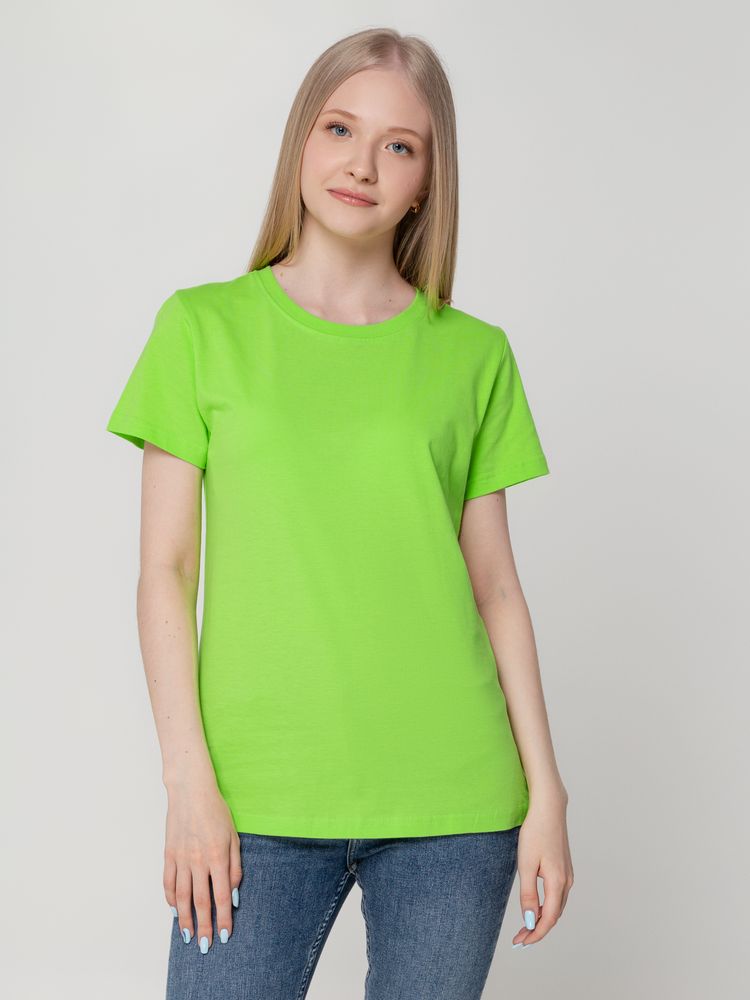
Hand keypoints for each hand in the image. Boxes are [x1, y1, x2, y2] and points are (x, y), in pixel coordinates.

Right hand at [163, 780, 242, 951]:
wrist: (191, 791)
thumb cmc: (216, 811)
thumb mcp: (234, 837)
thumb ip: (235, 867)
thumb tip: (234, 895)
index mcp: (217, 856)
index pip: (222, 896)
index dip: (224, 918)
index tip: (224, 936)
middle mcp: (198, 861)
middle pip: (200, 902)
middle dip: (204, 926)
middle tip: (205, 946)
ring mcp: (181, 858)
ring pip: (181, 897)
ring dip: (184, 919)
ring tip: (188, 936)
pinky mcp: (168, 854)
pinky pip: (168, 882)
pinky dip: (170, 899)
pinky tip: (174, 911)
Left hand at [511, 787, 573, 947]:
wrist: (549, 808)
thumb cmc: (535, 833)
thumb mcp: (526, 864)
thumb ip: (528, 895)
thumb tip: (530, 921)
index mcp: (557, 883)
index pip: (548, 919)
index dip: (535, 934)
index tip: (521, 942)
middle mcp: (567, 881)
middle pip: (554, 915)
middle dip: (537, 929)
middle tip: (520, 938)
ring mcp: (568, 874)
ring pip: (556, 906)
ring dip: (542, 918)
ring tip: (525, 926)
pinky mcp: (564, 867)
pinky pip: (557, 895)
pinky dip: (546, 905)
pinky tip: (535, 905)